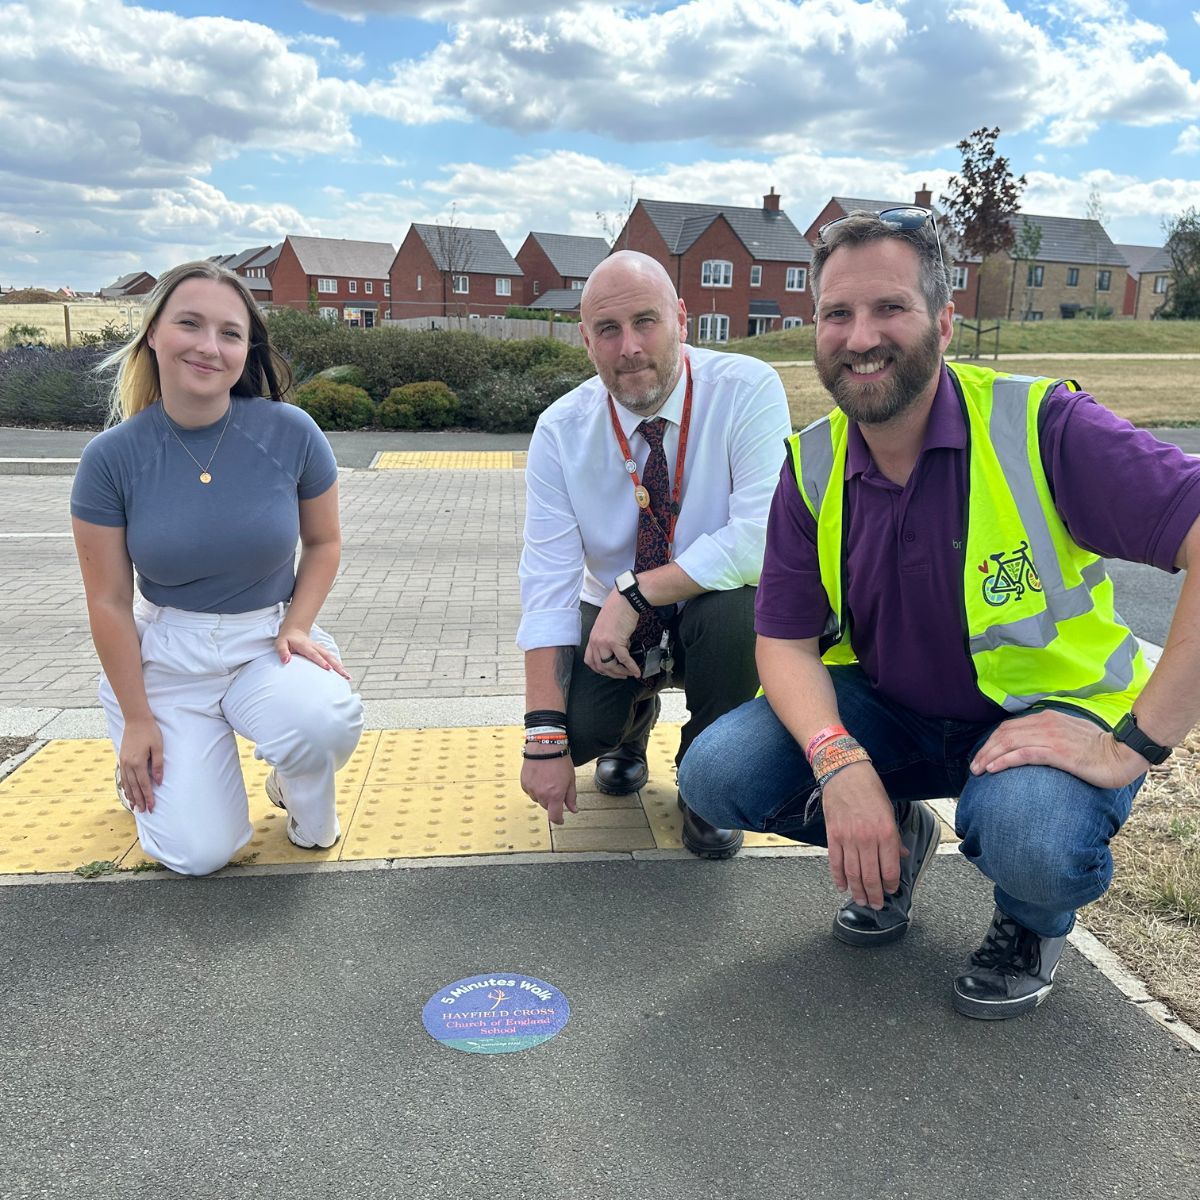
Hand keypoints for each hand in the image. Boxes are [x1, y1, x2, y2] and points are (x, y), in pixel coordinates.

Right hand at [118, 716, 162, 812]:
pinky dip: (124, 787)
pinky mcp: (121, 759)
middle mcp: (128, 765)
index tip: (152, 807)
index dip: (148, 797)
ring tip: (135, 807)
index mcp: (138, 763)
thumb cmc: (150, 732)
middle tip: (144, 812)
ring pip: (126, 784)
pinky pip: (123, 777)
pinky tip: (126, 792)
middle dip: (139, 800)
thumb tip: (159, 782)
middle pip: (134, 787)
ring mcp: (123, 762)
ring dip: (131, 796)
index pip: (144, 784)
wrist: (136, 720)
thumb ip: (158, 765)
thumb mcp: (158, 747)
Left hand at [276, 626, 350, 678]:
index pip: (314, 655)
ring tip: (348, 677)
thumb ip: (282, 652)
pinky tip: (344, 673)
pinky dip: (339, 666)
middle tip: (344, 675)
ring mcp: (321, 649)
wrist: (295, 631)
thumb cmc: (287, 639)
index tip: (328, 668)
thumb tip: (286, 661)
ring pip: (332, 658)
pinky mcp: (323, 652)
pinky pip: (332, 659)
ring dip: (341, 667)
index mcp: (306, 646)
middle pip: (328, 657)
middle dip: (337, 666)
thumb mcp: (280, 643)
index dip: (321, 661)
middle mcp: (316, 647)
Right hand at [521, 753, 577, 824]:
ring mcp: (532, 789)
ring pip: (537, 799)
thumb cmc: (560, 760)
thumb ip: (571, 797)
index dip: (558, 820)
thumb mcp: (570, 779)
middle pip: (546, 806)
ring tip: (547, 780)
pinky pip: (530, 791)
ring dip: (542, 795)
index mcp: (555, 795)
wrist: (545, 746)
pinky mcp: (524, 782)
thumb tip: (573, 810)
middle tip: (556, 788)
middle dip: (552, 801)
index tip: (560, 819)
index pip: (554, 816)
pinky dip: (534, 788)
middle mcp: (542, 794)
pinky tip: (539, 777)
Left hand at [584, 589, 640, 678]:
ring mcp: (604, 642)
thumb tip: (620, 650)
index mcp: (593, 637)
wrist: (625, 600)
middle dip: (612, 674)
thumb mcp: (607, 626)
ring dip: (621, 672)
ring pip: (610, 666)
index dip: (599, 669)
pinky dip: (631, 667)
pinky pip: (624, 660)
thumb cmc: (618, 609)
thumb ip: (610, 640)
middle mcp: (596, 641)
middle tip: (622, 675)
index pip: (590, 660)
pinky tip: (636, 671)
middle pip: (600, 666)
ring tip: (630, 673)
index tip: (609, 671)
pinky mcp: (616, 642)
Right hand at [820, 761, 903, 909]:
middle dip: (874, 894)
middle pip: (871, 876)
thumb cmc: (870, 789)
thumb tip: (901, 855)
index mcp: (886, 832)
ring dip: (857, 890)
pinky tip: (842, 886)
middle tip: (875, 905)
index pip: (889, 869)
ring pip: (853, 873)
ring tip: (860, 900)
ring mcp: (848, 838)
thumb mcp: (889, 812)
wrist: (844, 773)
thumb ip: (895, 837)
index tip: (890, 891)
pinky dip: (838, 877)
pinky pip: (835, 862)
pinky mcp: (833, 835)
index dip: (890, 885)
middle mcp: (868, 838)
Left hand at [970, 708, 1146, 788]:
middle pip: (1004, 734)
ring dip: (989, 756)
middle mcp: (1046, 723)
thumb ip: (1050, 736)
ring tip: (978, 770)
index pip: (1010, 727)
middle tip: (974, 766)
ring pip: (1009, 743)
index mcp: (1048, 717)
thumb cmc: (1099, 749)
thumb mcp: (1070, 735)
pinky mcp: (1057, 752)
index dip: (992, 741)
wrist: (1124, 753)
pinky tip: (993, 769)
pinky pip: (1023, 754)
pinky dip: (1004, 760)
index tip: (983, 755)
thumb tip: (1033, 746)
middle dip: (985, 750)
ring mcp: (1050, 737)